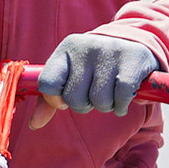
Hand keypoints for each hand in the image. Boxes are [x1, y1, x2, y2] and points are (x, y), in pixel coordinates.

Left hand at [30, 34, 158, 128]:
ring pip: (99, 102)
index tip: (66, 97)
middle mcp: (86, 47)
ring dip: (106, 105)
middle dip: (85, 104)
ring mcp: (110, 52)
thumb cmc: (94, 66)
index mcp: (66, 48)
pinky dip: (122, 106)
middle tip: (93, 93)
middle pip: (74, 99)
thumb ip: (49, 99)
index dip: (56, 99)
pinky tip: (124, 96)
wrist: (133, 43)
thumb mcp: (70, 74)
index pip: (48, 83)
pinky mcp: (132, 61)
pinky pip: (121, 99)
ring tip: (111, 91)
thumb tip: (35, 124)